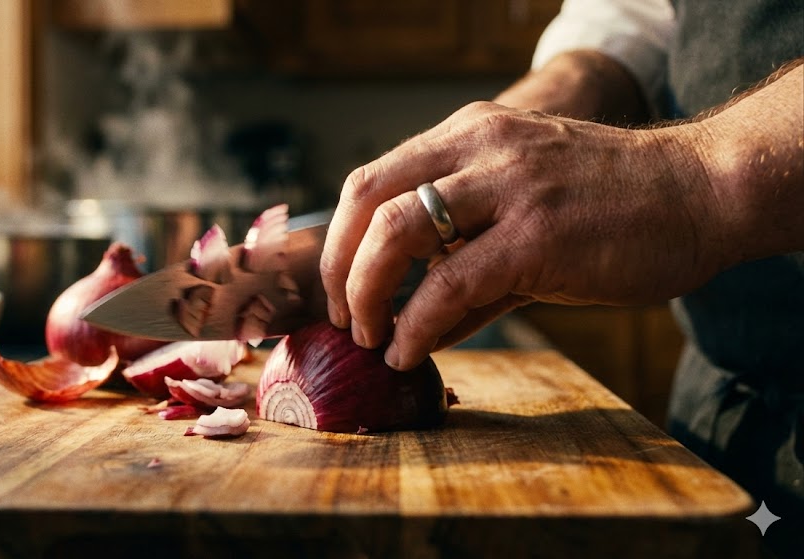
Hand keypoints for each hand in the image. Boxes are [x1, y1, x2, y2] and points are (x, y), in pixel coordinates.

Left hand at [320, 101, 725, 369]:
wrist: (700, 191)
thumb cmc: (612, 204)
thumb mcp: (524, 209)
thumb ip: (466, 260)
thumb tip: (418, 325)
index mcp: (469, 135)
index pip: (372, 180)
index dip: (339, 239)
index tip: (336, 287)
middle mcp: (479, 148)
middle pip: (367, 199)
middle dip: (337, 267)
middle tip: (342, 317)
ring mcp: (507, 187)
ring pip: (396, 232)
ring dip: (365, 294)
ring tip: (370, 338)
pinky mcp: (537, 234)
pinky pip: (450, 283)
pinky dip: (416, 325)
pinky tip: (410, 351)